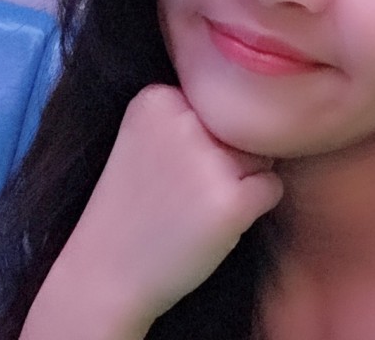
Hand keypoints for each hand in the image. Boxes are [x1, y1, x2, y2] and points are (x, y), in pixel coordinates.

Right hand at [23, 84, 282, 339]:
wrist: (102, 276)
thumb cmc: (133, 206)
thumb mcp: (144, 136)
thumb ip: (189, 114)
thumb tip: (259, 109)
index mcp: (157, 97)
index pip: (217, 101)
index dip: (205, 137)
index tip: (170, 166)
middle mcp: (182, 120)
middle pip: (241, 125)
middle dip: (226, 156)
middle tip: (184, 191)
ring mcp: (207, 160)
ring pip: (260, 154)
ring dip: (241, 181)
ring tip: (197, 206)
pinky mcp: (230, 201)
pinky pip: (271, 187)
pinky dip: (253, 208)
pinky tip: (214, 223)